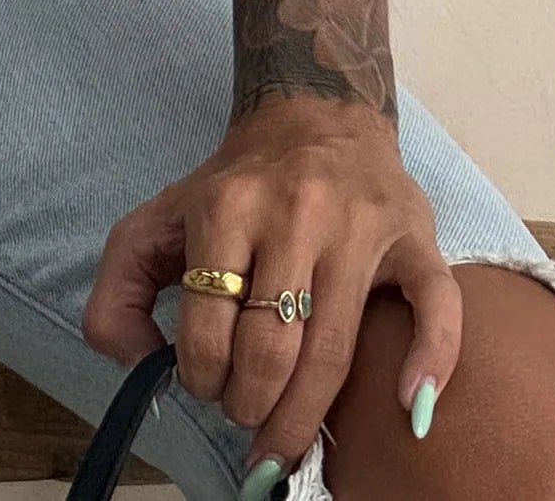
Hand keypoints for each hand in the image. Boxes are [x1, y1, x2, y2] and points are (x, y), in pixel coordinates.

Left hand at [81, 95, 460, 491]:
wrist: (315, 114)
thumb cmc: (235, 186)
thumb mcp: (158, 218)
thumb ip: (119, 288)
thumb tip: (131, 361)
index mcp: (228, 206)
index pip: (208, 326)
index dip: (201, 378)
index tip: (206, 387)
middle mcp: (296, 212)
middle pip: (271, 349)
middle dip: (250, 405)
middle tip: (245, 415)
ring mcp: (361, 227)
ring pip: (334, 349)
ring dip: (304, 415)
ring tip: (284, 440)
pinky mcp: (416, 237)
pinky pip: (435, 305)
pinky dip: (430, 361)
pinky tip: (411, 410)